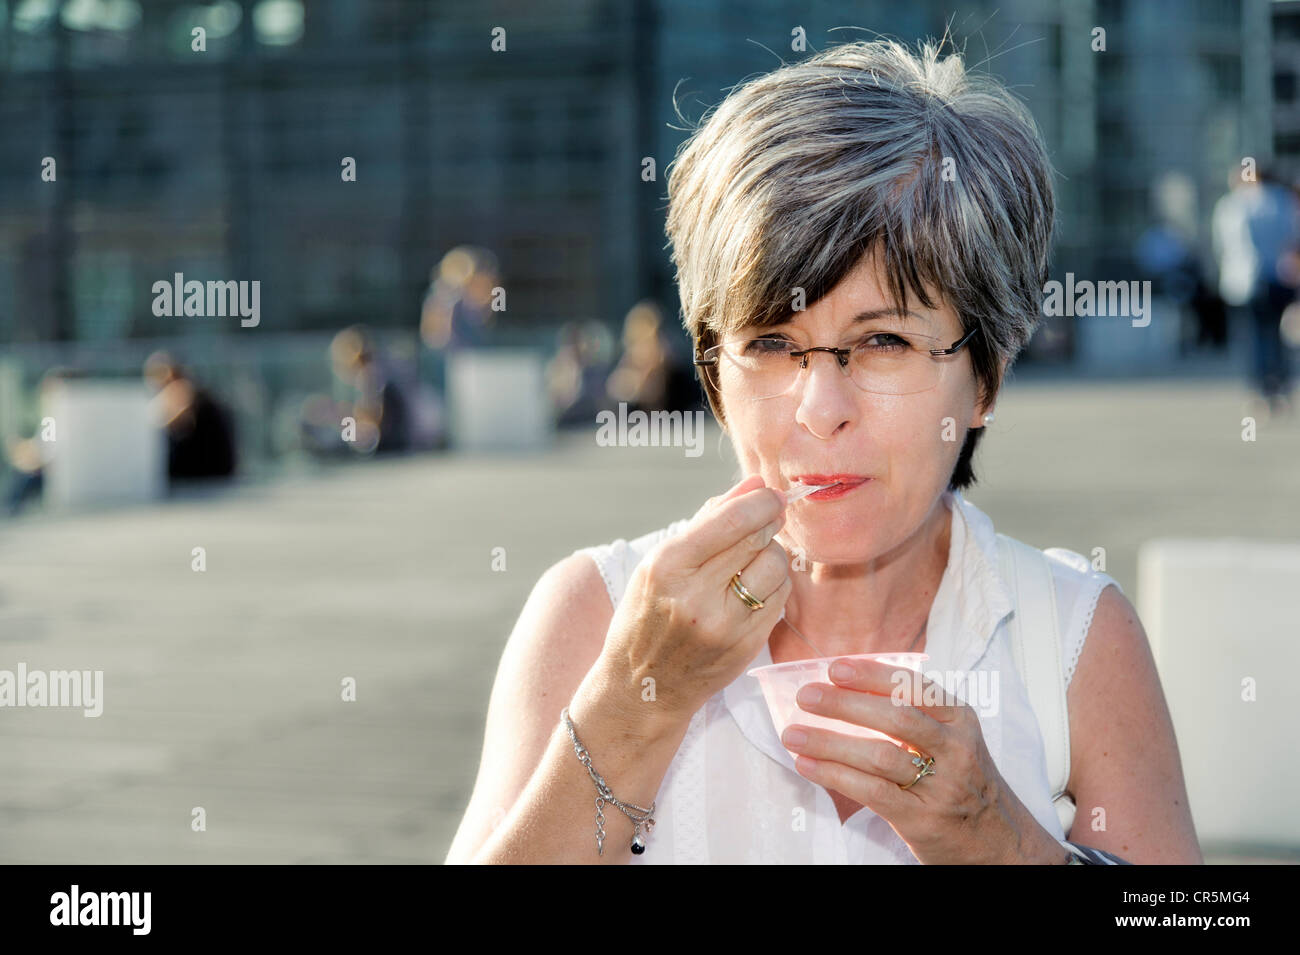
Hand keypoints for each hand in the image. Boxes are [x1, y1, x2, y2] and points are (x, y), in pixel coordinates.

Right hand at [598, 475, 791, 721]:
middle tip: (770, 517)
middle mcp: (695, 597)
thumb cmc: (647, 616)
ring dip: (773, 555)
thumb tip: (756, 484)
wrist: (642, 687)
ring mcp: (723, 627)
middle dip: (770, 522)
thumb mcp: (660, 563)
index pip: (731, 521)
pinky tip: (755, 587)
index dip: (761, 501)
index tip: (771, 494)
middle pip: (757, 540)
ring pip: (775, 569)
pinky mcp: (745, 648)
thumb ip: (708, 520)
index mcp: (666, 567)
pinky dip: (773, 586)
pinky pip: (778, 600)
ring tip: (755, 557)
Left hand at [781, 658, 1060, 863]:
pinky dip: (834, 775)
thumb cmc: (964, 784)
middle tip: (806, 695)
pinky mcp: (923, 819)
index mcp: (960, 720)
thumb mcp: (954, 741)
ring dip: (829, 741)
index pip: (914, 687)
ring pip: (879, 755)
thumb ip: (915, 714)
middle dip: (845, 704)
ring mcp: (942, 786)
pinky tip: (807, 765)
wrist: (1002, 846)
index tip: (836, 668)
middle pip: (895, 717)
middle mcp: (956, 749)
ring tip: (792, 733)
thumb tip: (848, 685)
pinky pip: (871, 792)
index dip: (872, 675)